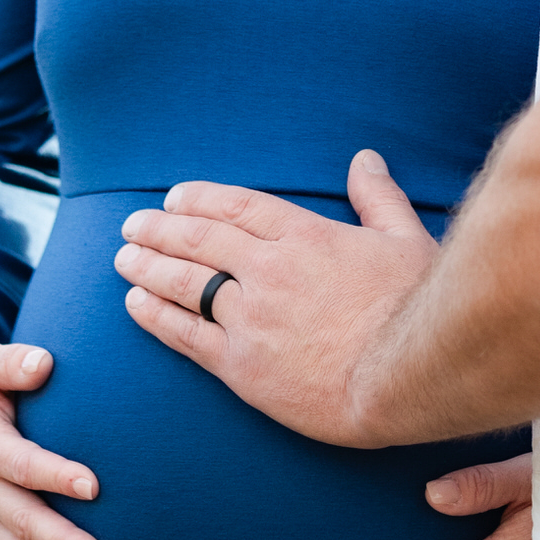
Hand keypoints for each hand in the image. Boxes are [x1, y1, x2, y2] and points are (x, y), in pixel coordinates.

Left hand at [114, 150, 435, 443]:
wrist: (402, 379)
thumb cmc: (414, 308)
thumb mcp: (404, 240)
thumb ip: (378, 198)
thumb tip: (366, 160)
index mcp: (306, 235)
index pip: (238, 206)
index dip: (200, 199)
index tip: (174, 197)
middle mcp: (269, 270)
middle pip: (201, 239)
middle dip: (161, 227)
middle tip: (133, 223)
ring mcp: (251, 318)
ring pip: (185, 283)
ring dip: (149, 266)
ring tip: (124, 257)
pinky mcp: (241, 366)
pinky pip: (186, 335)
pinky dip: (156, 316)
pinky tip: (135, 304)